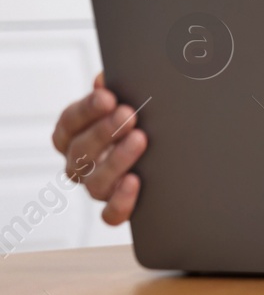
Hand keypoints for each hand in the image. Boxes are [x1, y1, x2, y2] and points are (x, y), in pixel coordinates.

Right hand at [50, 72, 145, 224]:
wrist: (161, 152)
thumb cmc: (136, 118)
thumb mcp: (126, 99)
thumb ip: (116, 89)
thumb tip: (105, 78)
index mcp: (73, 134)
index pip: (70, 122)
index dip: (86, 110)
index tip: (108, 96)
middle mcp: (79, 163)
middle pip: (80, 151)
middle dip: (104, 131)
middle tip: (128, 114)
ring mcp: (96, 186)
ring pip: (94, 183)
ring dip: (116, 160)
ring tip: (139, 139)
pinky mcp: (116, 207)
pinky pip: (111, 215)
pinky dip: (120, 202)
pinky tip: (135, 182)